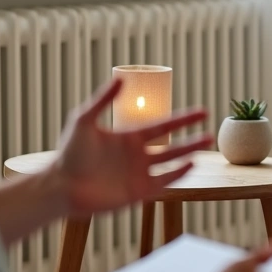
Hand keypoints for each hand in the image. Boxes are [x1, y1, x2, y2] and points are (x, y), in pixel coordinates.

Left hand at [48, 78, 212, 216]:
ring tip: (206, 145)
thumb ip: (102, 100)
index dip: (183, 119)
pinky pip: (163, 183)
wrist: (61, 186)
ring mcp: (138, 174)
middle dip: (191, 138)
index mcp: (128, 137)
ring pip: (171, 163)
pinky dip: (178, 175)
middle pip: (171, 145)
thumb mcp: (84, 120)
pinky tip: (191, 166)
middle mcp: (137, 155)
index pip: (162, 126)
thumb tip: (120, 79)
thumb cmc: (69, 153)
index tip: (202, 111)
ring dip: (189, 154)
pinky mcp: (137, 193)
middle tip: (210, 131)